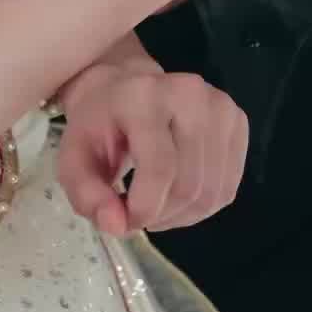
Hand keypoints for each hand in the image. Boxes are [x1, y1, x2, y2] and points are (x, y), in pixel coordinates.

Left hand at [57, 59, 248, 236]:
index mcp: (143, 96)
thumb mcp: (74, 158)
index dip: (145, 208)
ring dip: (181, 215)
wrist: (124, 86)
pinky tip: (178, 191)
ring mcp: (218, 104)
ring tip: (156, 202)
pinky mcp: (236, 119)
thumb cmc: (98, 124)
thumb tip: (116, 225)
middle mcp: (188, 93)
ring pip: (211, 193)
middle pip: (189, 185)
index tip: (124, 219)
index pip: (160, 168)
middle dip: (161, 215)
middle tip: (137, 212)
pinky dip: (202, 205)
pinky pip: (227, 188)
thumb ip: (86, 194)